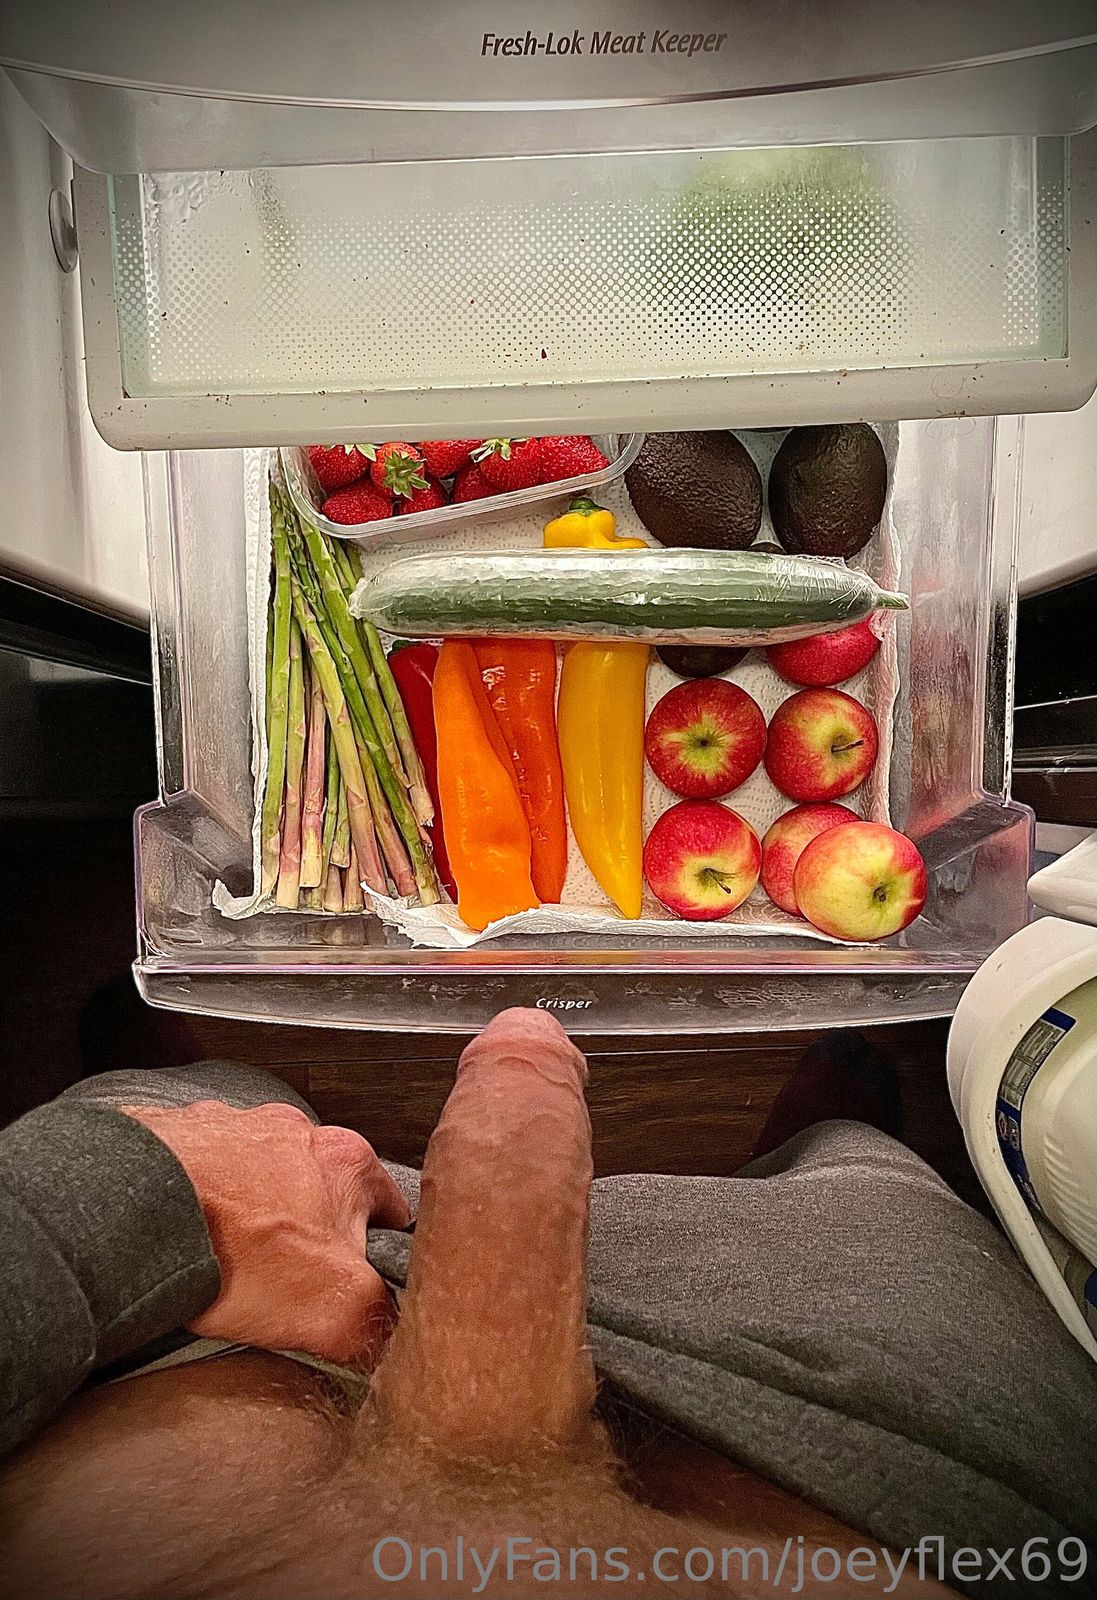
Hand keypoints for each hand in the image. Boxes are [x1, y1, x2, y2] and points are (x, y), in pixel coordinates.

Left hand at [123, 1100, 411, 1368]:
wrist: (129, 1215)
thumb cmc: (228, 1249)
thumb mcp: (334, 1308)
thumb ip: (381, 1320)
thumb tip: (388, 1334)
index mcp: (344, 1158)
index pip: (390, 1207)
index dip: (379, 1254)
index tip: (355, 1284)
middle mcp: (291, 1129)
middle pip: (320, 1191)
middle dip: (308, 1234)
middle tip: (283, 1283)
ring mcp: (230, 1125)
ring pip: (257, 1178)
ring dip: (250, 1214)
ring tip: (225, 1262)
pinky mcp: (174, 1132)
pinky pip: (198, 1171)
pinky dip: (197, 1200)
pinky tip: (185, 1238)